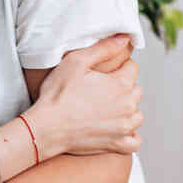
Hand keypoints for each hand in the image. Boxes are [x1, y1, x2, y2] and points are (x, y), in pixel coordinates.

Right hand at [28, 35, 142, 155]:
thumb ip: (103, 48)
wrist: (46, 128)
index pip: (133, 68)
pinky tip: (117, 130)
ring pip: (137, 115)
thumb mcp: (75, 62)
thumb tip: (125, 38)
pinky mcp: (116, 144)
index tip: (104, 73)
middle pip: (136, 91)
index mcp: (121, 84)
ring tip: (107, 110)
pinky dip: (129, 136)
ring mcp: (124, 126)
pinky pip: (134, 141)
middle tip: (101, 91)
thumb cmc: (57, 95)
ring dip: (127, 111)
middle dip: (123, 89)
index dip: (119, 67)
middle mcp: (127, 105)